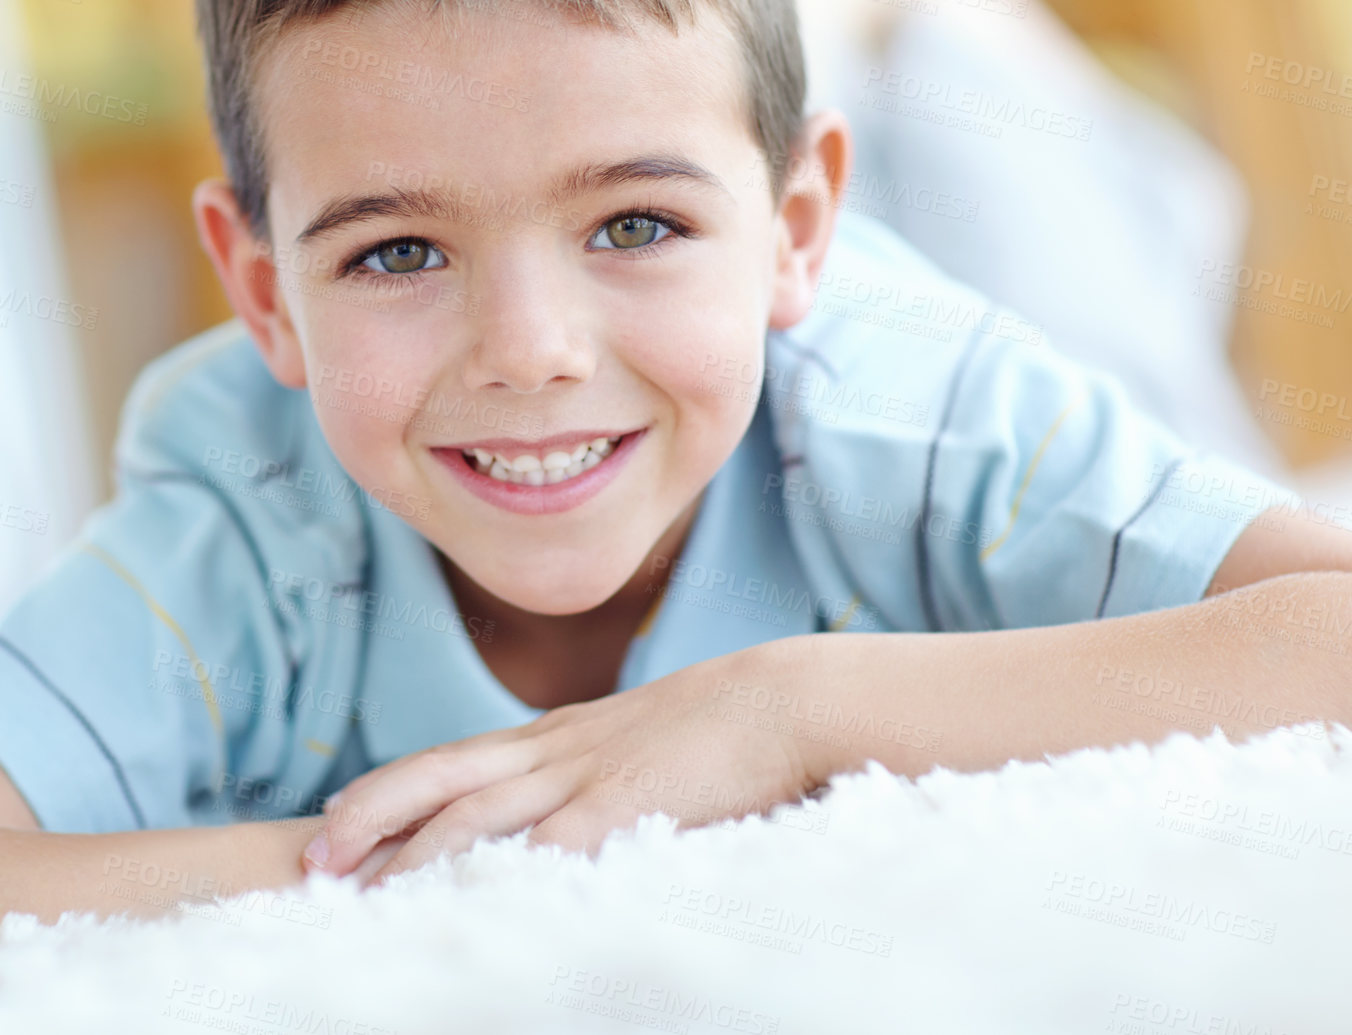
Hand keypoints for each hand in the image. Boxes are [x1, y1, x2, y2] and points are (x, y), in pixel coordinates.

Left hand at [301, 638, 823, 884]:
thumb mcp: (633, 740)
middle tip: (314, 866)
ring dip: (412, 862)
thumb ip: (588, 768)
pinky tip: (466, 910)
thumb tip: (559, 812)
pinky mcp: (623, 807)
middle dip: (369, 821)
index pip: (449, 761)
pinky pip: (546, 849)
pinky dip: (499, 879)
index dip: (384, 792)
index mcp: (555, 734)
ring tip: (361, 904)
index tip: (333, 827)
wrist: (781, 698)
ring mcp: (585, 777)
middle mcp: (554, 751)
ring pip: (475, 819)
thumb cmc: (718, 725)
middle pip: (438, 780)